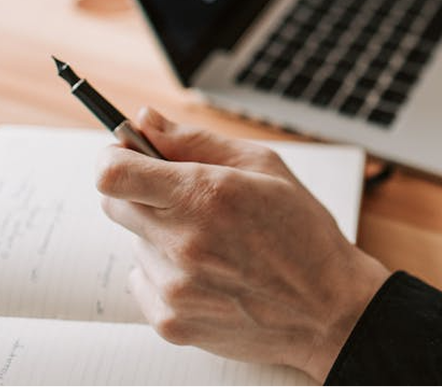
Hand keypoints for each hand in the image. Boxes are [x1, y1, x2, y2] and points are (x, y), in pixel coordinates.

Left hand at [96, 108, 389, 382]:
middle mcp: (182, 241)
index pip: (113, 173)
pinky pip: (145, 282)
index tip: (127, 154)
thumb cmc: (304, 232)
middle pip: (115, 205)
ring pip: (137, 243)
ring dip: (163, 235)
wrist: (328, 308)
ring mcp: (173, 286)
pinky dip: (168, 273)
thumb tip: (146, 120)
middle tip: (185, 198)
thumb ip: (196, 140)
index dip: (113, 157)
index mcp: (204, 194)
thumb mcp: (264, 166)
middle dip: (141, 192)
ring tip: (216, 244)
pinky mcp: (171, 321)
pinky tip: (211, 274)